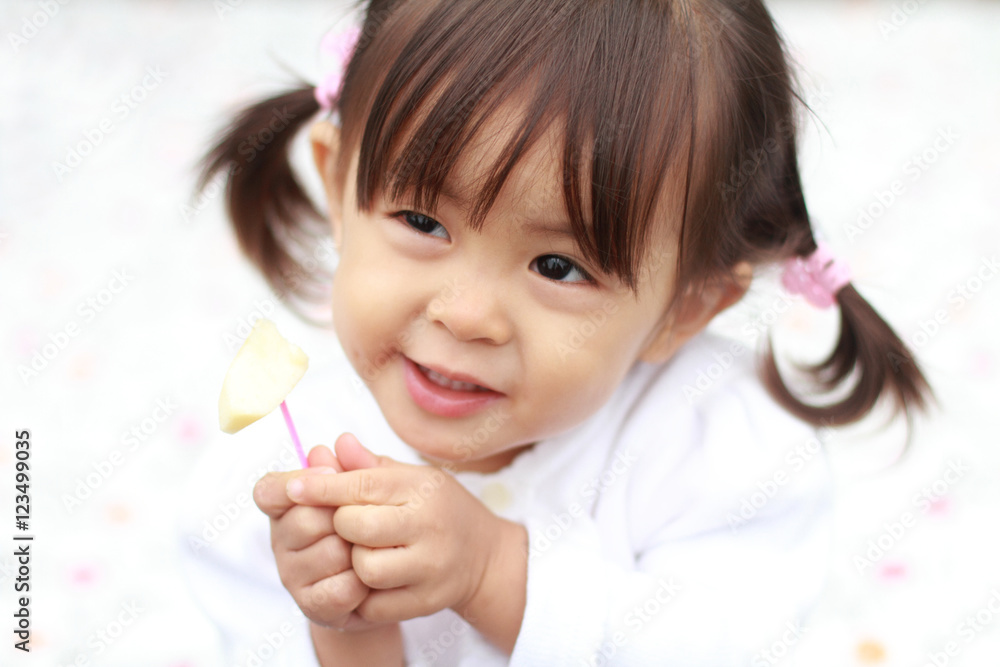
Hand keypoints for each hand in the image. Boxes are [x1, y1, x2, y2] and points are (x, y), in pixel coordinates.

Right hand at [253, 441, 373, 630]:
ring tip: (371, 549)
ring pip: (328, 553)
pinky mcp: (311, 606)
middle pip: (306, 519)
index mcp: (287, 506)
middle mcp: (281, 540)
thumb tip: (343, 441)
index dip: (296, 480)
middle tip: (365, 518)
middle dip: (343, 517)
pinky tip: (371, 579)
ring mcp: (293, 575)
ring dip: (358, 551)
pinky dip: (362, 584)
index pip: (268, 490)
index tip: (329, 471)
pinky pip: (340, 589)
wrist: (384, 580)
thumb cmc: (370, 523)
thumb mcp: (367, 490)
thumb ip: (355, 467)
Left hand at [285, 434, 520, 628]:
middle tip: (349, 523)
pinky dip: (364, 592)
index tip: (293, 486)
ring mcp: (430, 566)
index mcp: (422, 488)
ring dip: (353, 560)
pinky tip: (372, 578)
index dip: (321, 486)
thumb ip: (369, 466)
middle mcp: (429, 525)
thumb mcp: (412, 478)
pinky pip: (375, 603)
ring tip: (365, 551)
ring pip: (364, 568)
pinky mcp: (426, 601)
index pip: (361, 484)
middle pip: (356, 526)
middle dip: (340, 524)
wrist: (483, 555)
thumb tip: (334, 445)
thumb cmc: (437, 509)